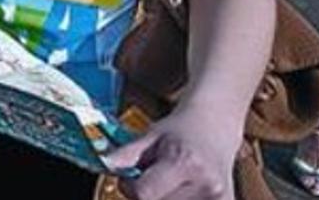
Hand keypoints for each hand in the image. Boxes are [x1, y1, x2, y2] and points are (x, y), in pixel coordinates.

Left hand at [103, 106, 238, 199]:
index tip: (129, 179)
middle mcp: (207, 185)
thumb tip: (103, 165)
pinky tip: (181, 191)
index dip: (130, 189)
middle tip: (149, 180)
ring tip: (168, 184)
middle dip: (145, 197)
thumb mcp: (149, 136)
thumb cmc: (179, 130)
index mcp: (184, 163)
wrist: (216, 125)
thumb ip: (125, 154)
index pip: (144, 194)